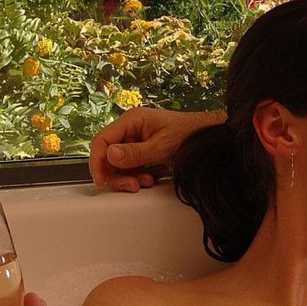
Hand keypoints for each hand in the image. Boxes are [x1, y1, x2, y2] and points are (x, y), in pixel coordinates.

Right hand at [88, 106, 216, 191]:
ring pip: (120, 165)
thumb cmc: (190, 134)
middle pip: (109, 156)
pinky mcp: (144, 151)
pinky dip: (139, 176)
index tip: (101, 180)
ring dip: (130, 177)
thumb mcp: (162, 147)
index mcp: (132, 120)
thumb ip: (135, 153)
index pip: (102, 140)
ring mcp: (137, 141)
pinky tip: (152, 177)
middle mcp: (131, 129)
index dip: (97, 161)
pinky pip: (132, 167)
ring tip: (147, 180)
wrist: (209, 137)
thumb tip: (110, 155)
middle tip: (132, 185)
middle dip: (118, 174)